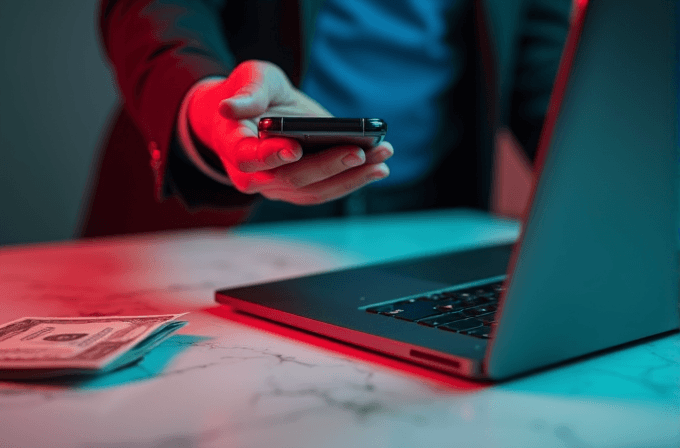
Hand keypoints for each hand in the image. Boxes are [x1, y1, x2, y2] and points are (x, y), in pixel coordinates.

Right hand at [187, 60, 392, 204]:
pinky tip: (377, 167)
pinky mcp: (301, 189)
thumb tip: (229, 107)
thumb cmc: (252, 92)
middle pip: (291, 178)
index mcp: (234, 147)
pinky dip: (353, 181)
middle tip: (358, 152)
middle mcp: (254, 175)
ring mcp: (278, 186)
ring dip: (350, 178)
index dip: (271, 156)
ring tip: (381, 161)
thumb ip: (247, 93)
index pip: (250, 158)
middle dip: (327, 166)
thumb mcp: (251, 79)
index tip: (295, 149)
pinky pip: (327, 191)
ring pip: (314, 191)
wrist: (257, 111)